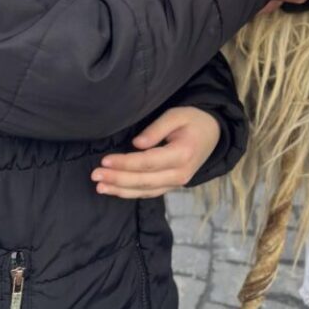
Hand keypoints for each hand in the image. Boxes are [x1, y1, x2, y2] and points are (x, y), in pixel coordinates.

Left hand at [90, 107, 220, 198]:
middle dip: (118, 179)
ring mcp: (177, 183)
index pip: (148, 162)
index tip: (105, 160)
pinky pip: (149, 193)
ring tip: (100, 186)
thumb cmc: (193, 120)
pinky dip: (131, 193)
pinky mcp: (172, 185)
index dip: (126, 163)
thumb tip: (136, 144)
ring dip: (121, 190)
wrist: (213, 134)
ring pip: (145, 191)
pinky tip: (115, 190)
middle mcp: (180, 174)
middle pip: (144, 181)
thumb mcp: (177, 115)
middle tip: (95, 175)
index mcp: (182, 154)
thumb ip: (156, 129)